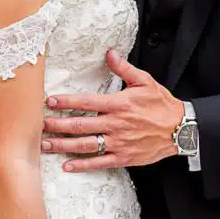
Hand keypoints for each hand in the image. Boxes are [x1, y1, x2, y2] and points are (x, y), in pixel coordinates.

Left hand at [40, 50, 183, 171]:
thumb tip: (109, 53)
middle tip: (38, 126)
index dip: (66, 102)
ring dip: (63, 145)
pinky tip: (67, 165)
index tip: (49, 101)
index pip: (86, 102)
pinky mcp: (124, 157)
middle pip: (80, 125)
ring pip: (86, 145)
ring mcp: (119, 143)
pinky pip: (99, 162)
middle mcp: (116, 124)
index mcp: (119, 104)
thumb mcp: (145, 81)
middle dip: (57, 125)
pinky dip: (83, 165)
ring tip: (45, 145)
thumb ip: (124, 68)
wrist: (181, 129)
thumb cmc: (162, 104)